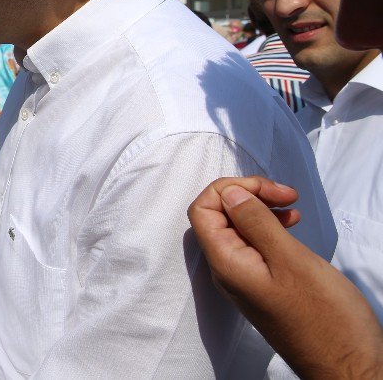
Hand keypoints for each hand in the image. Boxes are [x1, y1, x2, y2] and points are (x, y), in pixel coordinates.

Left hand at [188, 177, 382, 377]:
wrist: (348, 366)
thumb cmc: (325, 318)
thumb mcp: (291, 261)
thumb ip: (255, 223)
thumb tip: (228, 193)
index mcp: (226, 263)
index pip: (203, 210)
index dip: (231, 189)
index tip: (270, 190)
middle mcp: (228, 271)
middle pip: (219, 215)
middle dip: (249, 195)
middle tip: (287, 195)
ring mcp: (244, 279)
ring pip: (238, 229)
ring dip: (262, 210)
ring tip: (293, 208)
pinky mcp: (263, 284)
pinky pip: (254, 246)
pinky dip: (271, 228)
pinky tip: (293, 225)